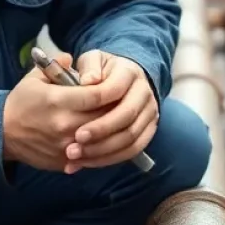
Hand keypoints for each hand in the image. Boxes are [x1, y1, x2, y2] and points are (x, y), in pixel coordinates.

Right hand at [2, 54, 112, 171]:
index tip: (115, 84)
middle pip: (104, 117)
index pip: (97, 95)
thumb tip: (72, 58)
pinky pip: (91, 155)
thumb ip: (57, 65)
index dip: (111, 89)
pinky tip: (103, 136)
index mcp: (57, 100)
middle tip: (123, 100)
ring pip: (101, 138)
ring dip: (111, 128)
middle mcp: (64, 124)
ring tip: (116, 118)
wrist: (1, 133)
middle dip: (115, 108)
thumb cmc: (21, 102)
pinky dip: (100, 146)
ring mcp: (65, 146)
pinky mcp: (64, 161)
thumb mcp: (35, 77)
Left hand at [66, 52, 157, 172]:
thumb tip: (88, 81)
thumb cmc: (101, 71)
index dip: (95, 107)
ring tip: (76, 158)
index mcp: (129, 72)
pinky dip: (110, 159)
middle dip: (99, 134)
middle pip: (126, 117)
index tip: (75, 125)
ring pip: (131, 138)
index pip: (115, 90)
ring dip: (103, 152)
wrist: (125, 80)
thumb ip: (89, 67)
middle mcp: (144, 92)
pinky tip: (88, 163)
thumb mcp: (93, 60)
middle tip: (73, 147)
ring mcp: (150, 112)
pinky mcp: (149, 129)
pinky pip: (133, 149)